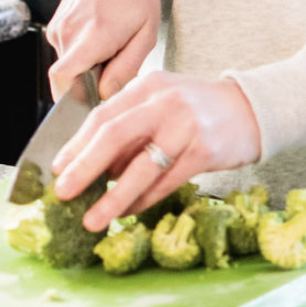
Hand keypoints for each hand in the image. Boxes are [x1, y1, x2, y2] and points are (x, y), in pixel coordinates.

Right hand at [46, 0, 159, 100]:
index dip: (71, 98)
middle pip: (68, 78)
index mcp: (93, 34)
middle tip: (113, 66)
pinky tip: (98, 37)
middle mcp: (69, 31)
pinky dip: (80, 53)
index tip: (90, 100)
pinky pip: (64, 53)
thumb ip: (126, 69)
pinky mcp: (55, 26)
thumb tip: (105, 95)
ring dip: (85, 66)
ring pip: (66, 66)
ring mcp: (59, 27)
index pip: (62, 78)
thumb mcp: (146, 34)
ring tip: (109, 46)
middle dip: (88, 83)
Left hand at [50, 71, 261, 232]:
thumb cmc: (196, 109)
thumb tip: (90, 166)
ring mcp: (186, 126)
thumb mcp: (161, 103)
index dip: (77, 144)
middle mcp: (165, 101)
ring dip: (113, 197)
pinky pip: (166, 182)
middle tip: (63, 192)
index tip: (57, 169)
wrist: (249, 109)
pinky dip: (144, 200)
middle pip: (115, 135)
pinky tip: (129, 212)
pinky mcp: (204, 151)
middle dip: (84, 167)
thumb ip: (130, 126)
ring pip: (141, 167)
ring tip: (93, 220)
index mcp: (148, 86)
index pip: (103, 115)